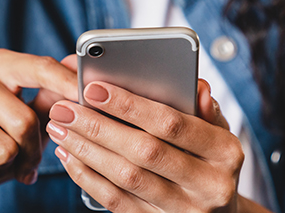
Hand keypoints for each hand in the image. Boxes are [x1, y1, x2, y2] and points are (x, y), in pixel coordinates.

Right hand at [0, 50, 77, 211]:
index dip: (66, 84)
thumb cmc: (1, 140)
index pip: (39, 68)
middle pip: (24, 119)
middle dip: (33, 151)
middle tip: (28, 162)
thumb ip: (55, 94)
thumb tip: (78, 67)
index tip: (88, 97)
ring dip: (8, 166)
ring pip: (2, 147)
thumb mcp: (33, 118)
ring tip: (0, 163)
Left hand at [46, 74, 252, 212]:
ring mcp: (184, 211)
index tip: (94, 88)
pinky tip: (70, 156)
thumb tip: (197, 85)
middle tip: (65, 108)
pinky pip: (116, 202)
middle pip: (144, 152)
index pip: (172, 123)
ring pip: (126, 178)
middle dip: (98, 127)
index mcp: (225, 153)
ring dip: (87, 151)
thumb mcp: (219, 133)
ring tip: (60, 128)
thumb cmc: (212, 161)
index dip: (130, 106)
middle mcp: (209, 185)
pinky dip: (88, 178)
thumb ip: (205, 108)